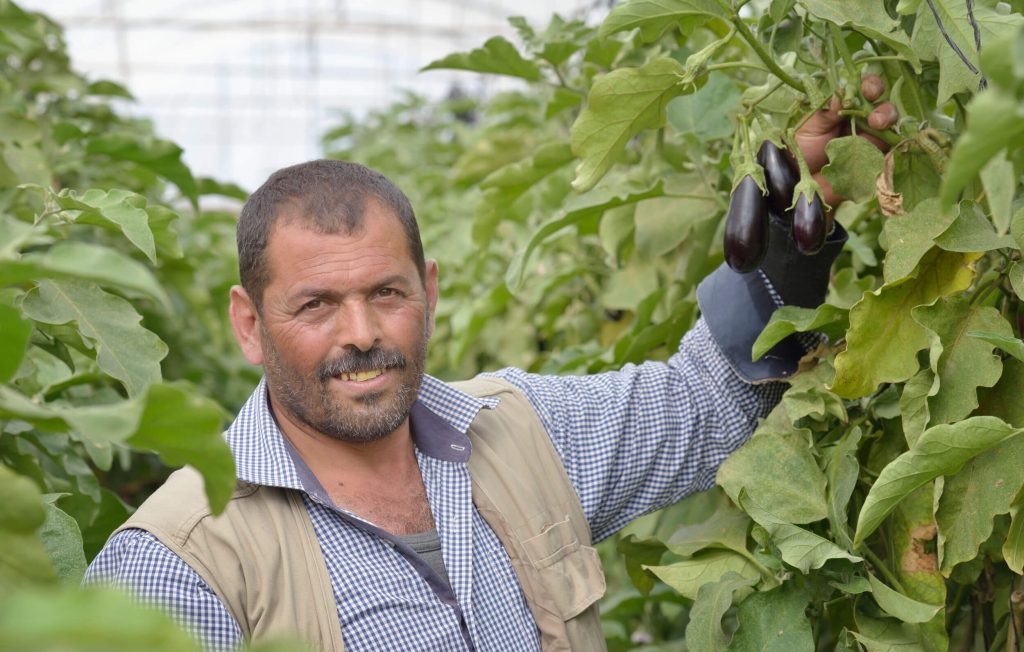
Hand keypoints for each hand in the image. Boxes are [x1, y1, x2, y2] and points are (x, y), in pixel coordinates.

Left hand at [795, 75, 897, 205]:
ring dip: (887, 117)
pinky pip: (889, 144)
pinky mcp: (874, 155)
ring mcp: (869, 136)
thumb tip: (843, 91)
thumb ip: (828, 111)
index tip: (866, 90)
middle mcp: (860, 119)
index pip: (863, 89)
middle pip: (882, 103)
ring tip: (877, 124)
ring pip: (889, 121)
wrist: (801, 179)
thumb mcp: (811, 126)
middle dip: (882, 104)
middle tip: (873, 115)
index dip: (869, 85)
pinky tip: (883, 137)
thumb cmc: (801, 149)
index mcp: (844, 107)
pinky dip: (890, 137)